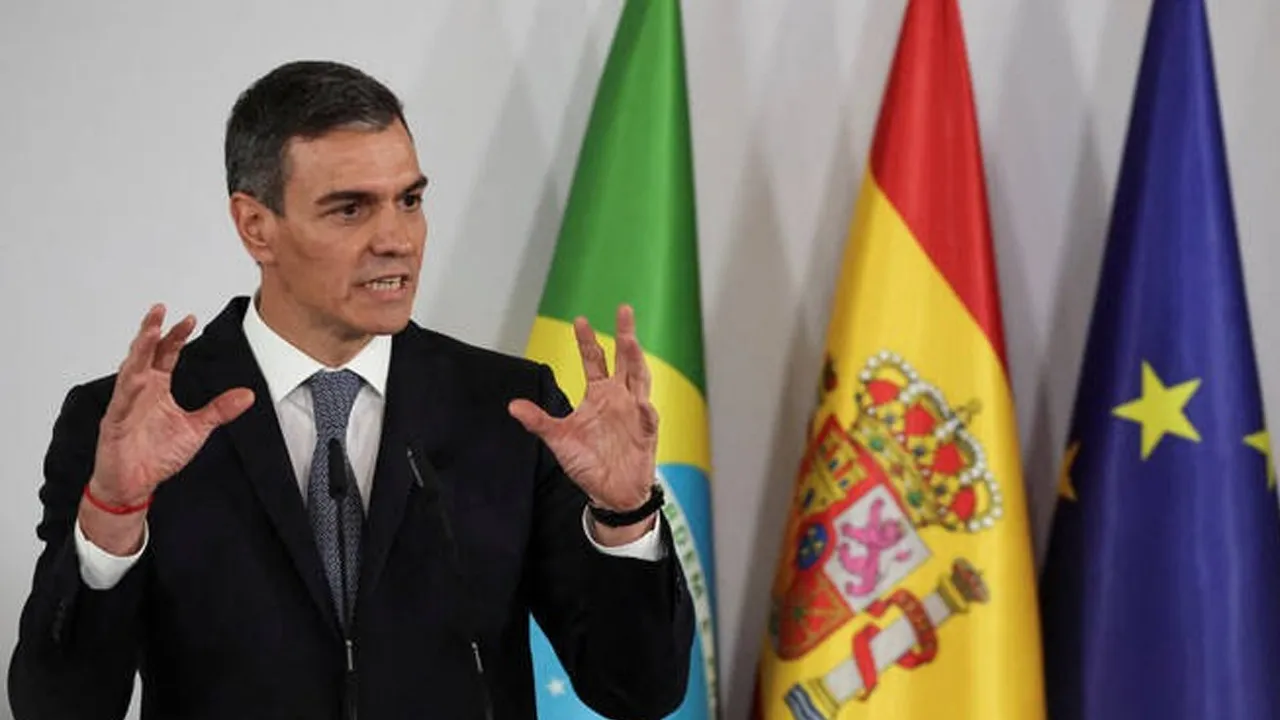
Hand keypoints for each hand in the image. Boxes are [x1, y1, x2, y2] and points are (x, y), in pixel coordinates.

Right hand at [80, 305, 253, 552]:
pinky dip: (128, 390)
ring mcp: (125, 406)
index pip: (166, 355)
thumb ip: (219, 410)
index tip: (189, 318)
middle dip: (151, 331)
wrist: (134, 485)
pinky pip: (121, 404)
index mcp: (157, 388)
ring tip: (149, 332)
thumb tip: (248, 394)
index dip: (175, 336)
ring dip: (138, 352)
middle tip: (159, 310)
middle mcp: (139, 391)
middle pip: (144, 355)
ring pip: (129, 372)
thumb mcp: (197, 429)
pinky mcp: (114, 425)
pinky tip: (138, 376)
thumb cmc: (157, 455)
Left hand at [508, 305, 658, 537]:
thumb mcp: (559, 440)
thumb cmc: (589, 463)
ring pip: (640, 380)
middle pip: (625, 359)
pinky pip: (648, 418)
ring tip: (631, 342)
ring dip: (637, 361)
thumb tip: (513, 406)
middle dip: (625, 335)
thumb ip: (539, 421)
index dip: (587, 341)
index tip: (580, 320)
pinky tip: (643, 403)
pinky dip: (646, 410)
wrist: (610, 492)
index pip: (594, 360)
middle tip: (623, 310)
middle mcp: (619, 397)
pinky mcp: (646, 433)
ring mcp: (635, 413)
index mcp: (599, 394)